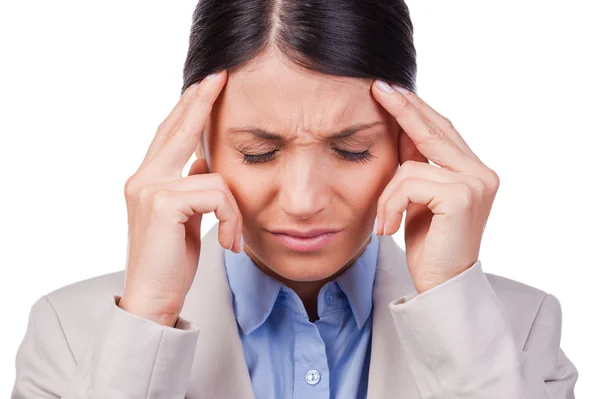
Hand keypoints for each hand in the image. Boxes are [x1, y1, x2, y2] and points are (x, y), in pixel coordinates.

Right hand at [119, 70, 243, 326]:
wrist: (152, 298)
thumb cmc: (171, 261)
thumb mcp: (185, 217)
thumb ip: (191, 186)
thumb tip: (205, 161)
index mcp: (147, 180)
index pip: (169, 134)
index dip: (188, 108)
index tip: (207, 85)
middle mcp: (142, 178)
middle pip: (177, 130)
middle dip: (200, 102)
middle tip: (220, 78)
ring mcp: (149, 188)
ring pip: (214, 175)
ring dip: (233, 210)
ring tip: (231, 237)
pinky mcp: (162, 203)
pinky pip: (218, 194)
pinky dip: (230, 219)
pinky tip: (227, 242)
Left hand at [371, 81, 499, 293]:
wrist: (440, 285)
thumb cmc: (428, 244)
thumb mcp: (419, 199)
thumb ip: (417, 165)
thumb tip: (399, 128)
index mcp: (473, 171)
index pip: (441, 130)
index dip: (416, 109)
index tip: (390, 90)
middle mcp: (481, 173)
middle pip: (434, 130)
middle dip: (403, 110)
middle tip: (378, 89)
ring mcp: (475, 183)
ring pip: (410, 165)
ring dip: (387, 196)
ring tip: (384, 223)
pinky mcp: (460, 196)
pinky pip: (408, 183)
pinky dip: (390, 204)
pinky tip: (390, 228)